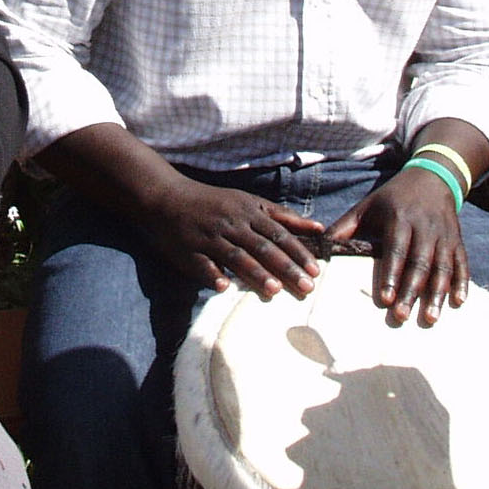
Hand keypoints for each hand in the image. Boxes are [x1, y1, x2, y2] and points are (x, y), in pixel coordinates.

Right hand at [141, 178, 322, 298]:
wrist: (169, 197)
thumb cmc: (217, 203)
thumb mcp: (251, 202)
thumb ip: (283, 216)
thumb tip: (318, 227)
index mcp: (248, 212)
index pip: (279, 235)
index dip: (298, 253)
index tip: (315, 271)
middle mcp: (232, 224)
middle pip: (263, 248)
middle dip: (286, 268)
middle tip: (306, 287)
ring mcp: (210, 237)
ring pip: (236, 256)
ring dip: (256, 273)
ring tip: (274, 291)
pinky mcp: (189, 250)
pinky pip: (202, 265)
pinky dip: (213, 275)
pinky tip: (224, 288)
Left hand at [325, 168, 467, 326]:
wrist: (432, 177)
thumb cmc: (392, 198)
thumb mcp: (367, 205)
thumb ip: (345, 226)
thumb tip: (322, 248)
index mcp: (400, 218)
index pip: (396, 250)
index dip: (391, 274)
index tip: (384, 299)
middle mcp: (425, 226)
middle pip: (420, 262)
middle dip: (411, 291)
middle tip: (402, 316)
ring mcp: (444, 234)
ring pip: (443, 266)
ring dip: (437, 293)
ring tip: (430, 318)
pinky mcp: (457, 239)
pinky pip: (462, 262)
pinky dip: (462, 282)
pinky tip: (459, 301)